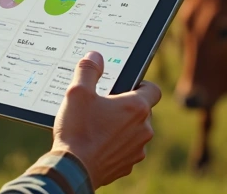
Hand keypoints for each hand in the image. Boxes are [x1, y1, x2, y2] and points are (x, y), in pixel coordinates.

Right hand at [51, 51, 161, 187]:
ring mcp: (137, 150)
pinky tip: (95, 143)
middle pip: (142, 111)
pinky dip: (115, 145)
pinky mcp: (126, 166)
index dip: (141, 84)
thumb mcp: (77, 92)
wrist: (72, 170)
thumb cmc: (77, 130)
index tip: (126, 85)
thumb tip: (95, 56)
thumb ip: (88, 69)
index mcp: (136, 108)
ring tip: (96, 125)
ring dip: (121, 127)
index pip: (153, 89)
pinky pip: (125, 150)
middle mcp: (143, 129)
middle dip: (125, 107)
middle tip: (103, 105)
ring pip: (134, 132)